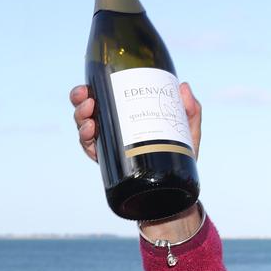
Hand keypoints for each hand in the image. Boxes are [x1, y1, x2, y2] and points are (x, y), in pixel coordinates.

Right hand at [70, 82, 202, 161]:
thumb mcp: (188, 129)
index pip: (104, 95)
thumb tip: (183, 86)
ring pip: (85, 127)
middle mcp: (114, 126)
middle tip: (86, 97)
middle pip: (88, 108)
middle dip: (80, 100)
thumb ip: (190, 109)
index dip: (90, 88)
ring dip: (81, 119)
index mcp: (127, 112)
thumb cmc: (181, 152)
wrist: (178, 184)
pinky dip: (86, 140)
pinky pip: (90, 149)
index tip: (88, 85)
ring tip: (89, 119)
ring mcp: (111, 143)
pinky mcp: (110, 161)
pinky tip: (91, 132)